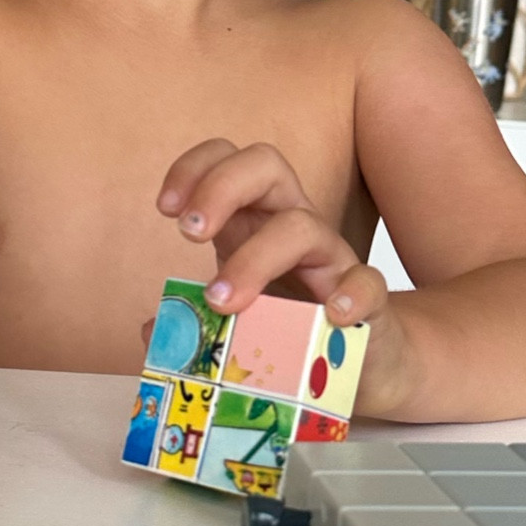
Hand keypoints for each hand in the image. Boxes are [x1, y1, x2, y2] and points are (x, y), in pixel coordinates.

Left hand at [157, 139, 386, 327]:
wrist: (362, 362)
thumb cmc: (289, 328)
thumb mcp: (231, 320)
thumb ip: (191, 323)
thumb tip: (156, 331)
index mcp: (252, 222)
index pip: (224, 162)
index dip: (193, 170)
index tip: (166, 209)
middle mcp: (291, 227)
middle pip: (265, 165)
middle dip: (220, 188)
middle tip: (188, 233)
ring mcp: (332, 261)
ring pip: (303, 224)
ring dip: (257, 257)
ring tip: (223, 301)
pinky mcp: (369, 301)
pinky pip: (368, 282)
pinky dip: (352, 293)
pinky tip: (332, 315)